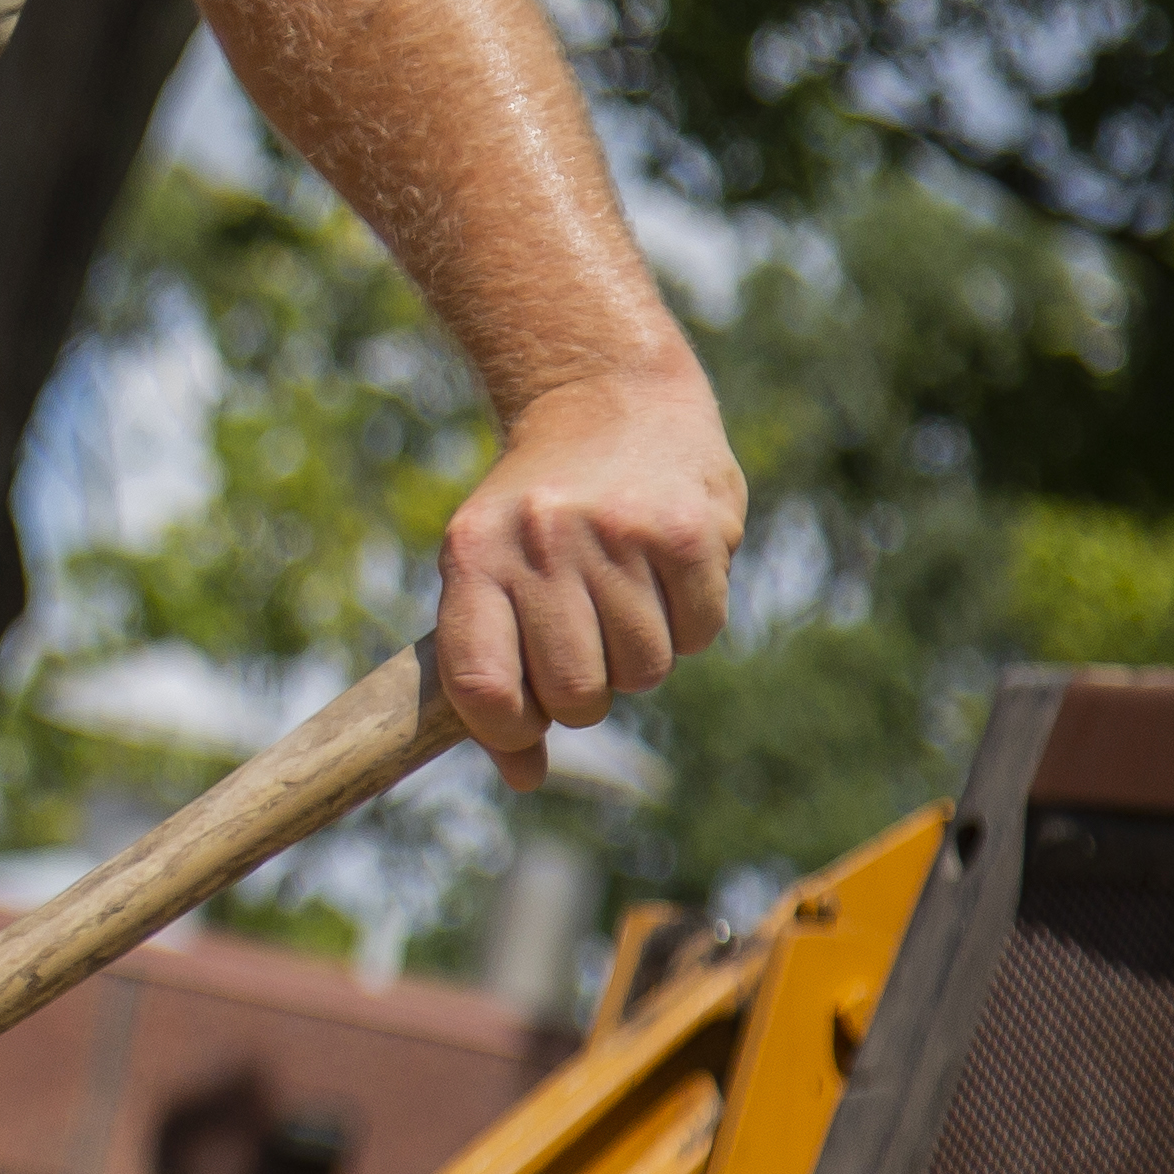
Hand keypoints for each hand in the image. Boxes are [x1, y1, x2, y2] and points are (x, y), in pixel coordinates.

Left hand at [435, 358, 744, 790]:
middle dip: (583, 697)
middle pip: (574, 696)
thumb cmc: (536, 511)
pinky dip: (688, 623)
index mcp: (473, 555)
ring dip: (639, 657)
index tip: (524, 726)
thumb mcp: (487, 571)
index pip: (482, 688)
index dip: (506, 732)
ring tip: (623, 597)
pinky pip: (700, 635)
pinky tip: (665, 574)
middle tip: (584, 647)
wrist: (609, 396)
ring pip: (644, 673)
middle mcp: (542, 540)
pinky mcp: (688, 531)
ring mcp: (618, 534)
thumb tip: (523, 776)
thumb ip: (492, 673)